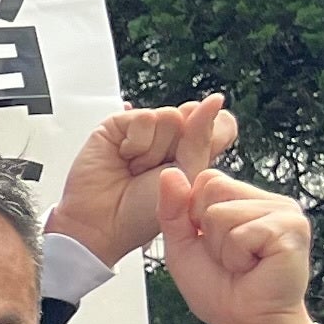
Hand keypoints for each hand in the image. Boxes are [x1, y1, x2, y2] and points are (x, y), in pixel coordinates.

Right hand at [48, 97, 230, 268]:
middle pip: (194, 117)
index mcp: (193, 149)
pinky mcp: (120, 123)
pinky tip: (124, 157)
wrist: (104, 224)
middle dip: (179, 150)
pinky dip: (136, 143)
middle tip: (158, 173)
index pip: (220, 124)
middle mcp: (170, 135)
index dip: (209, 139)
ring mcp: (146, 128)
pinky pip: (145, 118)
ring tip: (137, 168)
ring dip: (154, 151)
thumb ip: (203, 137)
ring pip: (170, 117)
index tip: (188, 166)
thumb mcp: (189, 177)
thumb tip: (214, 100)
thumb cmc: (143, 211)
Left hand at [157, 168, 315, 323]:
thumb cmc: (220, 290)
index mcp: (246, 200)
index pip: (207, 178)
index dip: (195, 214)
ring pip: (223, 213)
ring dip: (222, 248)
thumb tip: (168, 173)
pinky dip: (237, 257)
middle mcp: (269, 200)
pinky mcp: (292, 229)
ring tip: (242, 264)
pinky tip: (254, 267)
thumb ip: (173, 210)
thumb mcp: (182, 246)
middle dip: (208, 231)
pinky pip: (242, 233)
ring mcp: (284, 212)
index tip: (209, 243)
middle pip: (214, 188)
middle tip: (229, 256)